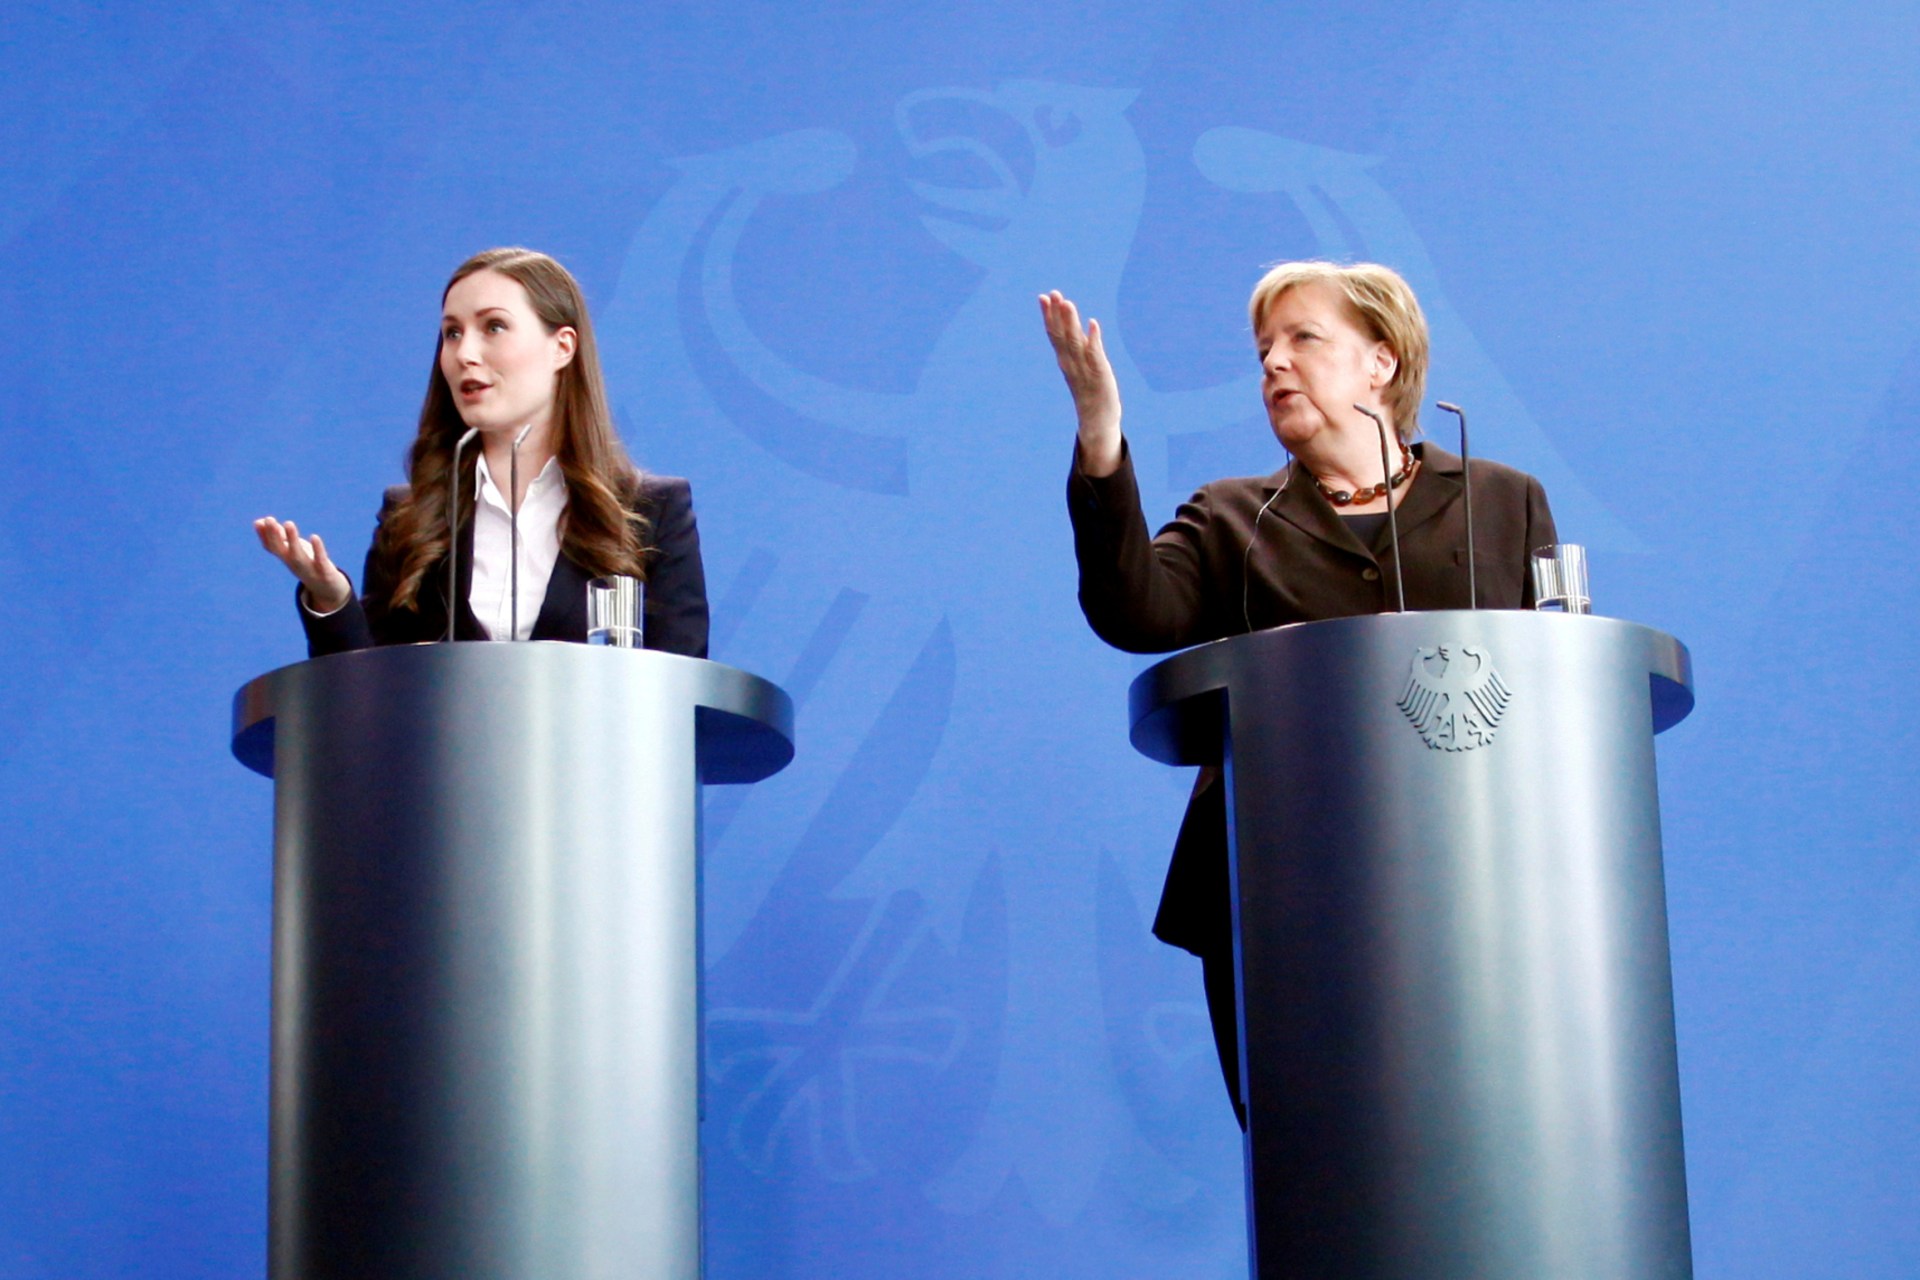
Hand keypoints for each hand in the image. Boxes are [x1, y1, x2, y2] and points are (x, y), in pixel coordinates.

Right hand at [254, 516, 351, 613]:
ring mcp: (309, 568)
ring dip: (292, 539)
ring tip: (288, 523)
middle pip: (282, 550)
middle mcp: (294, 564)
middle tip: (269, 519)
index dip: (264, 535)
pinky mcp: (325, 571)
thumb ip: (279, 536)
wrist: (327, 590)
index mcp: (286, 558)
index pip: (272, 547)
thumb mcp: (292, 550)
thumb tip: (260, 521)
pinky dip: (317, 549)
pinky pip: (320, 559)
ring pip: (298, 554)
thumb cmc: (307, 564)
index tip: (259, 521)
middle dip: (275, 535)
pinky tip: (314, 537)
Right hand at [1039, 290, 1122, 476]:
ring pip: (1075, 341)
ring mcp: (1084, 369)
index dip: (1048, 315)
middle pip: (1061, 335)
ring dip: (1071, 322)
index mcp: (1065, 360)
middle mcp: (1071, 363)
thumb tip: (1072, 332)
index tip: (1043, 296)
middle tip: (1053, 293)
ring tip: (1068, 303)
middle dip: (1056, 314)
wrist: (1096, 420)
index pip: (1054, 334)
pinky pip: (1095, 354)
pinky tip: (1093, 323)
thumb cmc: (1089, 392)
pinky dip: (1093, 339)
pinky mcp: (1099, 374)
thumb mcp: (1079, 368)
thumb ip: (1075, 350)